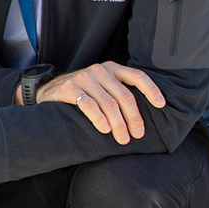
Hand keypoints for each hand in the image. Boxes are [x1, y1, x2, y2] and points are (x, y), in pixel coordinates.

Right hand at [33, 62, 165, 144]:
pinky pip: (90, 106)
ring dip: (118, 124)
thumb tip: (143, 116)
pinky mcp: (70, 88)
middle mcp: (100, 70)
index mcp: (111, 68)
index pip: (137, 76)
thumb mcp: (102, 87)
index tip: (161, 105)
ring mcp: (84, 78)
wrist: (47, 92)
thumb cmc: (82, 94)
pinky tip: (105, 130)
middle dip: (134, 118)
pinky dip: (100, 120)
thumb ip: (118, 92)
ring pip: (109, 104)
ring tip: (122, 139)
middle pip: (124, 96)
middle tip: (137, 135)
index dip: (151, 90)